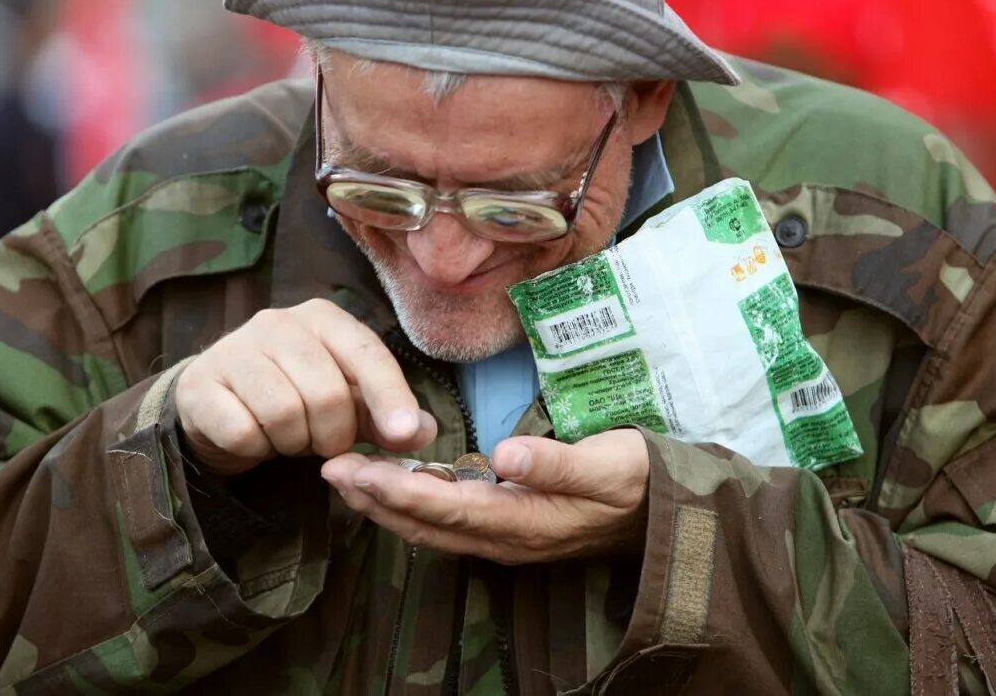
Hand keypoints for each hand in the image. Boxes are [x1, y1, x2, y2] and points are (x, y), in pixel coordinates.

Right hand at [174, 299, 436, 475]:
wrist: (218, 407)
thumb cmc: (294, 397)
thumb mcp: (347, 403)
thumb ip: (387, 416)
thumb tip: (422, 432)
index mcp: (323, 318)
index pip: (367, 354)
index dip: (390, 398)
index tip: (404, 435)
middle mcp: (277, 322)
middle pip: (327, 393)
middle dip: (333, 434)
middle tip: (322, 441)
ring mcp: (233, 348)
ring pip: (285, 414)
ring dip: (293, 443)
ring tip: (288, 436)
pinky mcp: (200, 384)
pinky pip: (243, 433)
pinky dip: (256, 448)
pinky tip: (253, 435)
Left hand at [320, 429, 649, 563]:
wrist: (666, 513)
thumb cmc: (636, 480)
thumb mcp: (606, 466)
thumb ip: (554, 464)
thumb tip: (503, 456)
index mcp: (523, 522)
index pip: (443, 509)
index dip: (394, 491)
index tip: (351, 468)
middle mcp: (505, 538)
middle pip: (424, 524)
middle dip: (374, 500)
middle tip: (329, 468)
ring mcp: (506, 536)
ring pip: (431, 527)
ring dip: (387, 504)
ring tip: (348, 477)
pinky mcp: (508, 526)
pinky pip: (448, 522)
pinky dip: (414, 504)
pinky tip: (397, 484)